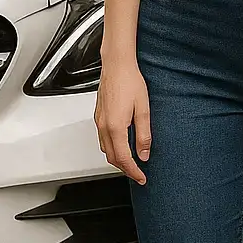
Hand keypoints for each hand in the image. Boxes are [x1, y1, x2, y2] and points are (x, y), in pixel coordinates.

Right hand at [94, 58, 150, 185]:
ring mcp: (99, 121)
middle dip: (125, 169)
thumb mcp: (143, 109)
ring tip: (131, 162)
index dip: (133, 171)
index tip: (141, 177)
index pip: (123, 158)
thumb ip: (144, 134)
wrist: (117, 64)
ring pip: (105, 149)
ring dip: (117, 159)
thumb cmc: (130, 81)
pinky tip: (121, 144)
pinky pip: (102, 139)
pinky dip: (111, 148)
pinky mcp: (99, 116)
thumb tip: (144, 153)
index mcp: (116, 127)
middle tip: (138, 173)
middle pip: (112, 157)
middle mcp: (104, 126)